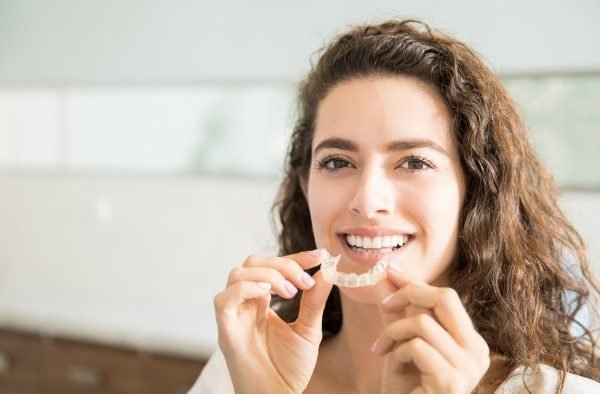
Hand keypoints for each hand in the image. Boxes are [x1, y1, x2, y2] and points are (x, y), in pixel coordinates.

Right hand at [213, 249, 332, 393]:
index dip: (295, 257)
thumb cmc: (289, 369)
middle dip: (283, 264)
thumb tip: (327, 271)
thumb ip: (314, 301)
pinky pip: (224, 299)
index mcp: (262, 302)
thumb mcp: (309, 330)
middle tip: (305, 281)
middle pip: (253, 263)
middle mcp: (245, 305)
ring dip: (268, 275)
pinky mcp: (225, 331)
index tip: (320, 256)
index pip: (272, 267)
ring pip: (237, 274)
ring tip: (291, 292)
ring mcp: (234, 316)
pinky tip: (268, 295)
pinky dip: (245, 288)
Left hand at [373, 265, 490, 393]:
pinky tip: (391, 366)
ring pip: (423, 322)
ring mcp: (469, 368)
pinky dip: (396, 351)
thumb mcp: (403, 344)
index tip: (389, 271)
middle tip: (384, 304)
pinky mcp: (452, 381)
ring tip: (382, 349)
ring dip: (393, 332)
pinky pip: (417, 346)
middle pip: (445, 298)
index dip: (416, 282)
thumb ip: (400, 313)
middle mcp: (477, 352)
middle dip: (409, 293)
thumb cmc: (407, 389)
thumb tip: (388, 276)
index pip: (446, 298)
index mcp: (470, 341)